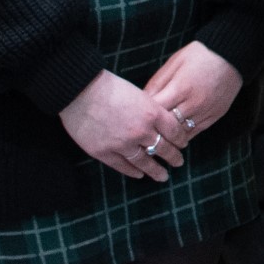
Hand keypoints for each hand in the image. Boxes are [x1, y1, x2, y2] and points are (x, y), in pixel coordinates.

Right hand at [61, 70, 189, 181]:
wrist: (80, 91)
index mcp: (152, 113)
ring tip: (163, 176)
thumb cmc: (108, 86)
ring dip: (155, 170)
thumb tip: (158, 123)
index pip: (174, 131)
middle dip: (173, 157)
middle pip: (163, 148)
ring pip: (145, 162)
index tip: (183, 144)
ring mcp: (122, 144)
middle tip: (178, 162)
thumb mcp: (139, 94)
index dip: (180, 139)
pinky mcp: (104, 152)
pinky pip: (122, 166)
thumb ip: (149, 110)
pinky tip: (139, 175)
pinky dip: (132, 172)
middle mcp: (141, 131)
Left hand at [142, 42, 243, 137]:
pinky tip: (173, 135)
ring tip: (155, 137)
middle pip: (167, 126)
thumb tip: (142, 101)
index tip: (135, 118)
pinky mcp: (215, 116)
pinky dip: (182, 135)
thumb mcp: (173, 63)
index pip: (155, 111)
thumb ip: (157, 83)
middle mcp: (193, 104)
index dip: (143, 116)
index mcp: (180, 88)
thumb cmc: (199, 55)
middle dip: (153, 129)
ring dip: (167, 136)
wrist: (232, 55)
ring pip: (180, 133)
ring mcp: (205, 112)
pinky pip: (195, 132)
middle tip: (141, 132)